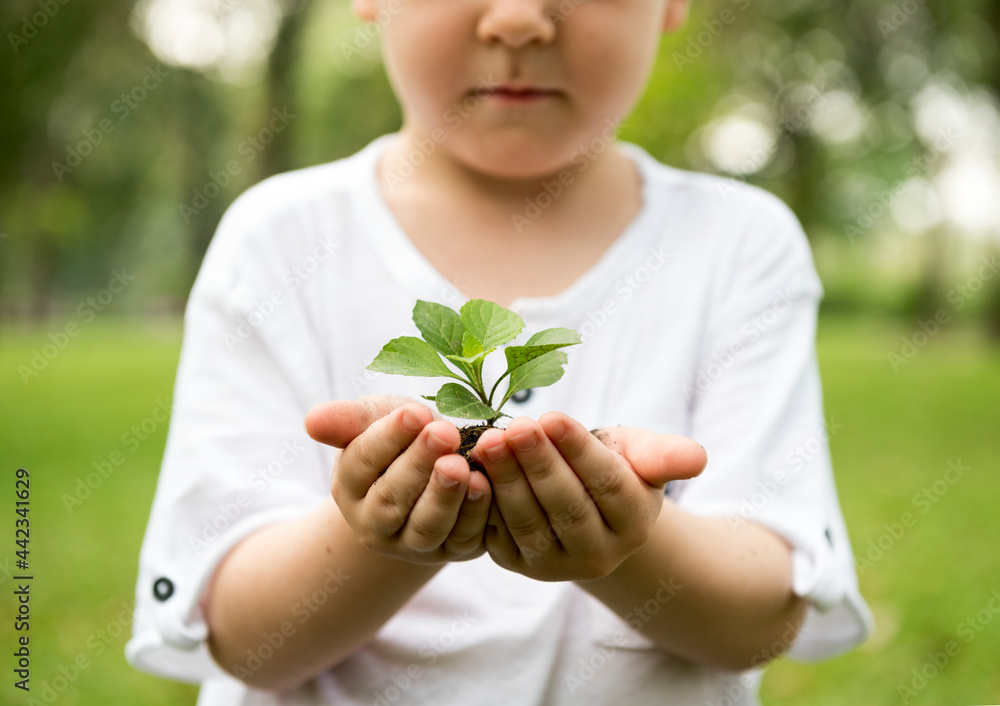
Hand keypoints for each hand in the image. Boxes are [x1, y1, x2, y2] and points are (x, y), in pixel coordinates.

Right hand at [304, 395, 492, 563]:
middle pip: (392, 499)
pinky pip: (463, 537)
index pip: (362, 461)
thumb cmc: (404, 438)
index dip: (388, 437)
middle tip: (443, 432)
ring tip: (460, 465)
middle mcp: (375, 523)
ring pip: (426, 527)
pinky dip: (474, 513)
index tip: (415, 412)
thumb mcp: (377, 420)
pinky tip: (484, 484)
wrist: (437, 470)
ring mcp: (413, 544)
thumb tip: (312, 421)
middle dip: (419, 464)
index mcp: (350, 486)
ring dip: (445, 496)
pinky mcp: (453, 550)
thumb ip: (349, 420)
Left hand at [472, 413, 706, 581]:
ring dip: (507, 481)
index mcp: (635, 523)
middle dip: (538, 464)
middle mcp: (599, 554)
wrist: (584, 503)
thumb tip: (697, 458)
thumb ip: (665, 455)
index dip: (579, 452)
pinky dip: (484, 503)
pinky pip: (499, 535)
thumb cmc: (614, 466)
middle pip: (567, 506)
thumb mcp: (641, 454)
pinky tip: (471, 469)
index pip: (608, 485)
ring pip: (530, 523)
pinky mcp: (519, 564)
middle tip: (513, 427)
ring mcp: (556, 565)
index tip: (552, 417)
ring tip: (489, 442)